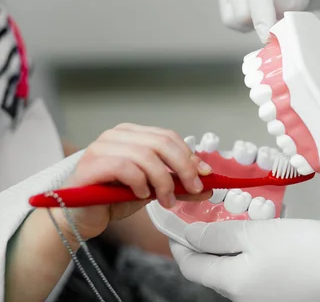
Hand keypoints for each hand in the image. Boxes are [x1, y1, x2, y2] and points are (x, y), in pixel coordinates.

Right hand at [55, 123, 211, 242]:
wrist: (81, 217)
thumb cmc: (112, 199)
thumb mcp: (153, 190)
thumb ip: (177, 186)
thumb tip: (206, 188)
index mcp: (132, 135)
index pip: (168, 137)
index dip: (189, 155)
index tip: (205, 175)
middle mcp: (116, 136)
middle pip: (161, 143)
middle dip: (183, 167)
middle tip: (193, 188)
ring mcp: (102, 147)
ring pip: (146, 156)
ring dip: (163, 181)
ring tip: (166, 200)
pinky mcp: (91, 165)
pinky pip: (125, 168)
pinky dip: (140, 183)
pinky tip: (141, 195)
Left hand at [171, 219, 319, 301]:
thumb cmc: (309, 251)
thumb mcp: (259, 234)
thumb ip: (221, 234)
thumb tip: (191, 236)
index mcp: (233, 283)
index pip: (190, 265)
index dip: (177, 241)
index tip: (171, 219)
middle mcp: (243, 297)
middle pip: (209, 269)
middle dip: (200, 243)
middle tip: (199, 214)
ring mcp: (262, 297)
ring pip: (231, 270)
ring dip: (223, 247)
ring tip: (227, 220)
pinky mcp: (279, 293)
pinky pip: (251, 273)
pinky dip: (245, 254)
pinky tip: (255, 237)